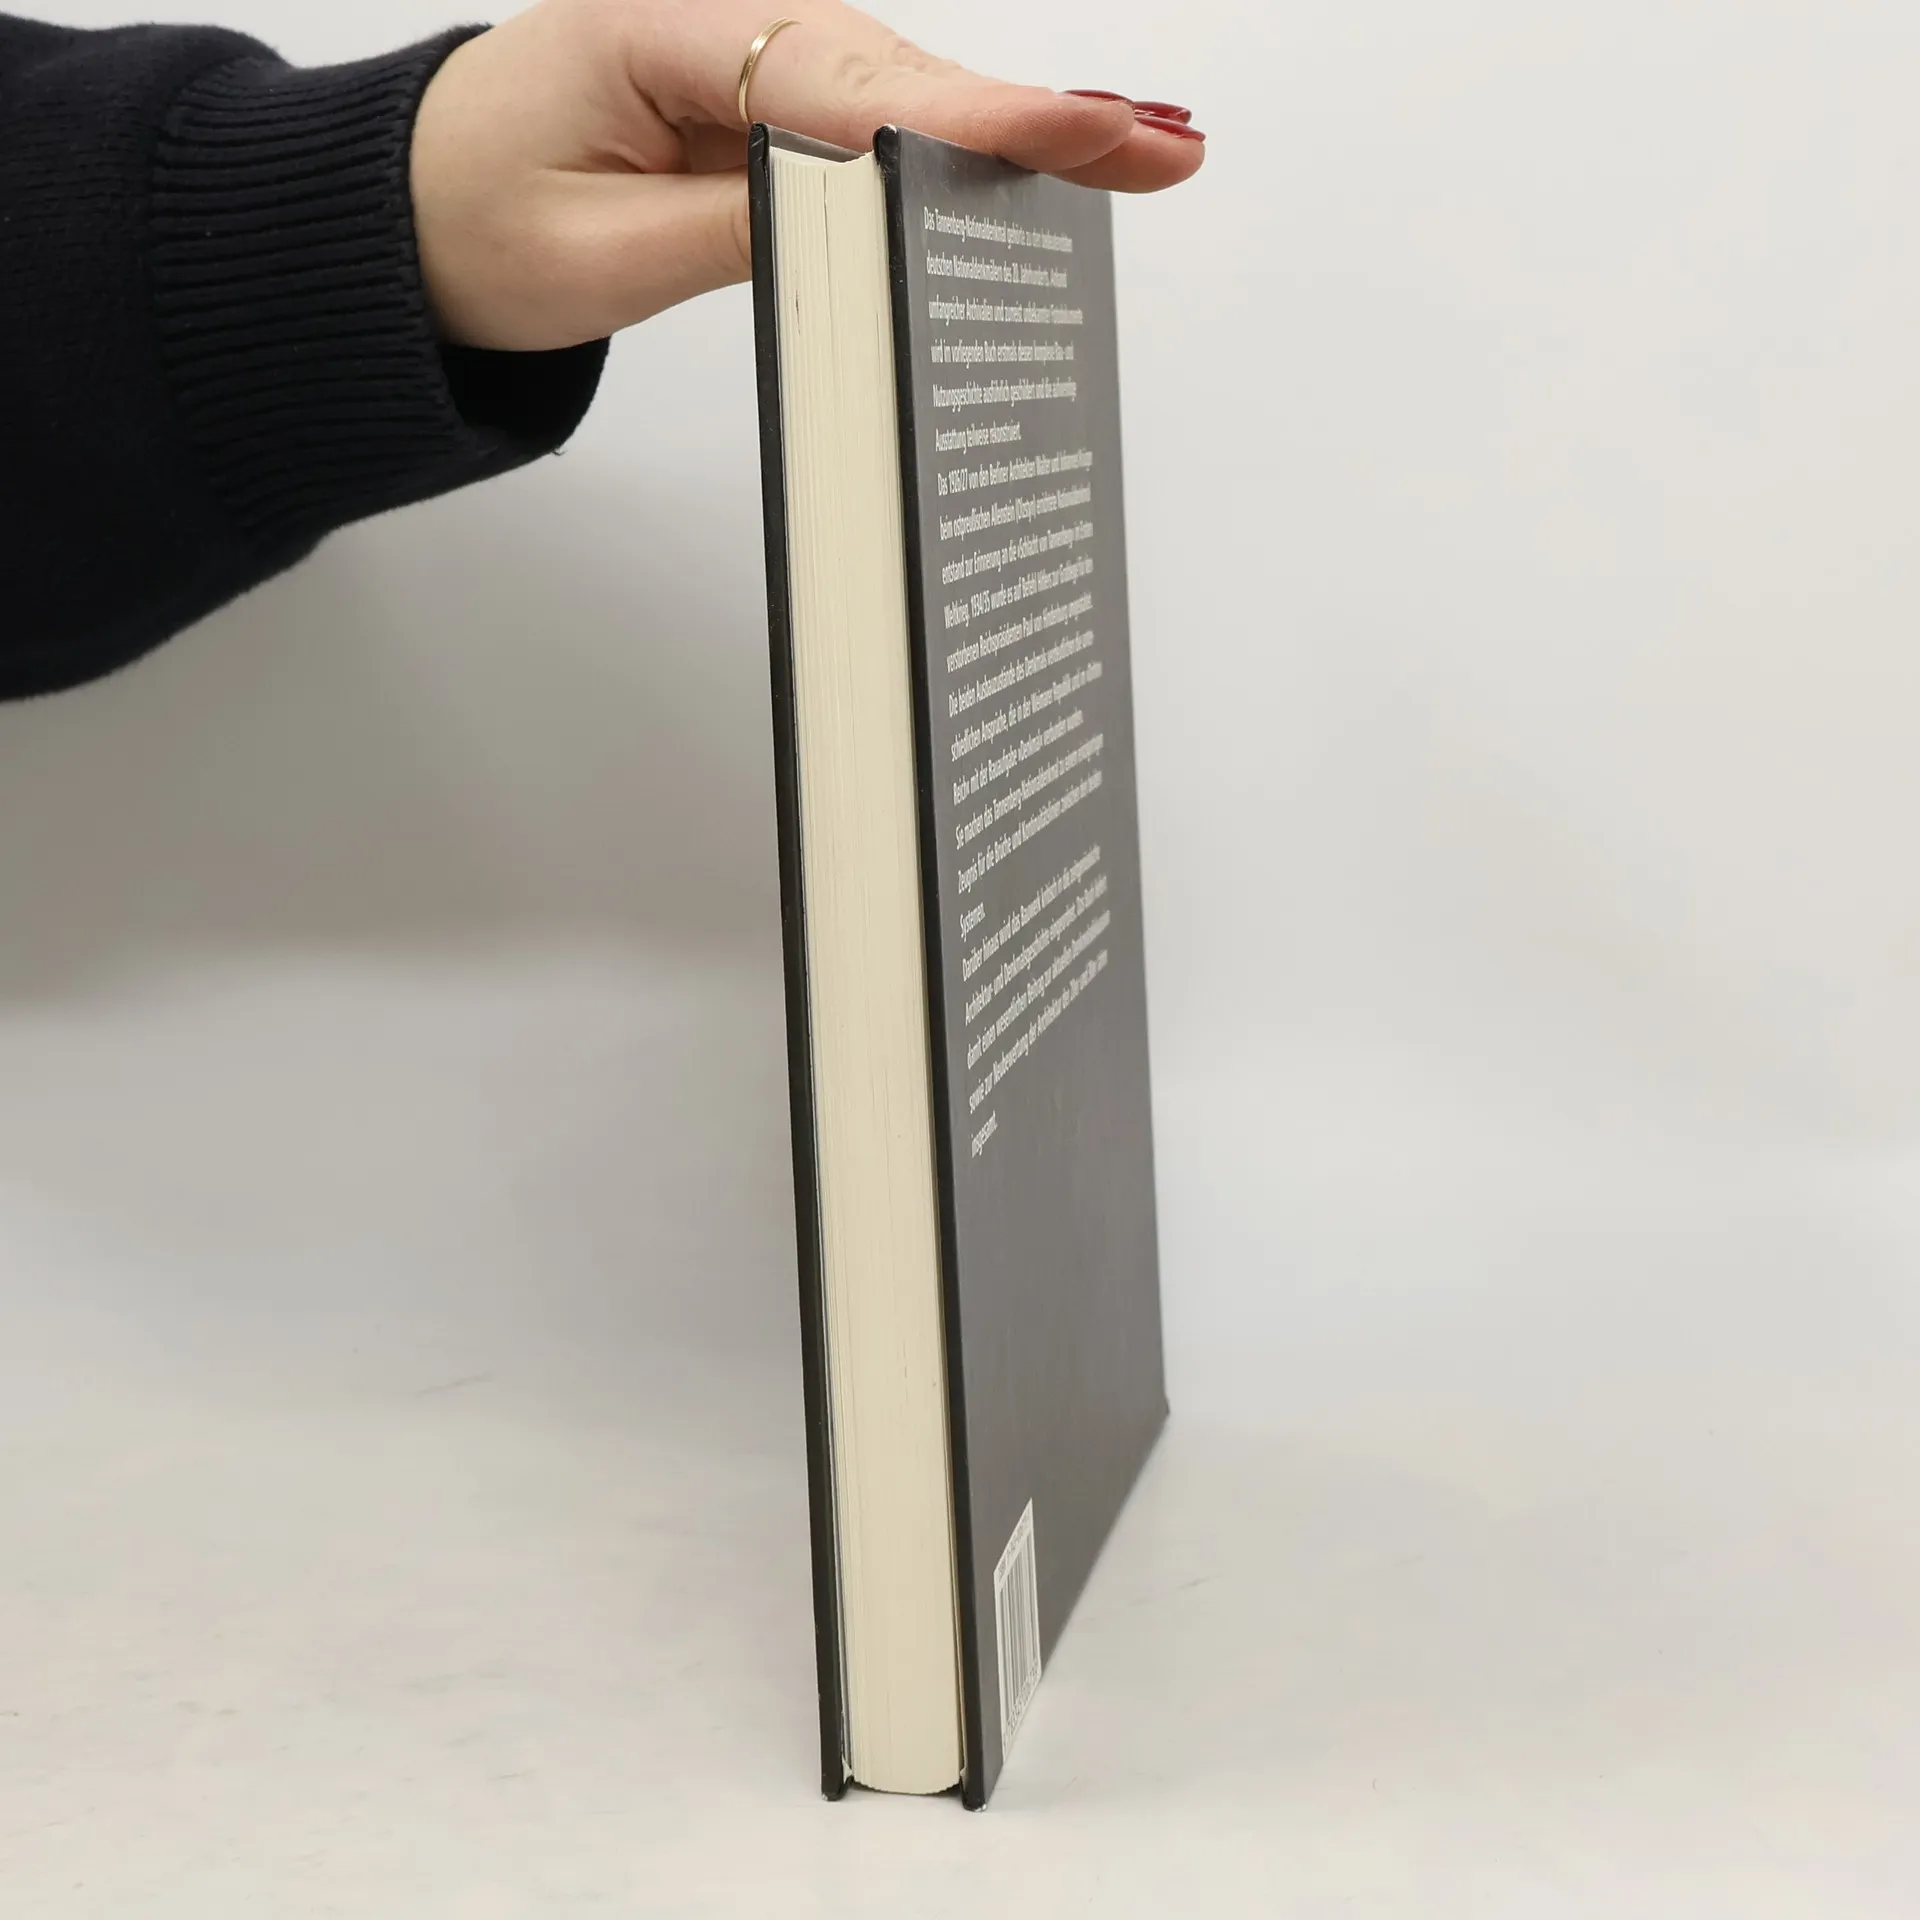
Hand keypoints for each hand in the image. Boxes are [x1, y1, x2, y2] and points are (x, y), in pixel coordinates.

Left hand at [410, 0, 1203, 351]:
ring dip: (1013, 132)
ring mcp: (743, 55)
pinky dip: (957, 146)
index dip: (968, 118)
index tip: (1077, 129)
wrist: (407, 214)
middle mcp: (713, 20)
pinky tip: (1045, 155)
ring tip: (1141, 150)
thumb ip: (739, 233)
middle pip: (897, 74)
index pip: (841, 82)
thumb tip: (879, 222)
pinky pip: (873, 119)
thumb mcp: (593, 258)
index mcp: (653, 30)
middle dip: (1031, 118)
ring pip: (900, 93)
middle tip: (1162, 146)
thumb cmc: (470, 222)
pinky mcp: (759, 98)